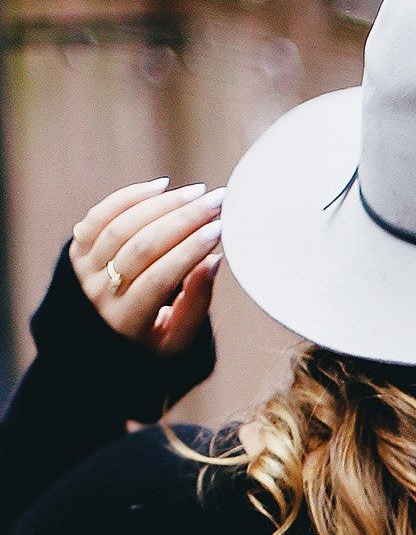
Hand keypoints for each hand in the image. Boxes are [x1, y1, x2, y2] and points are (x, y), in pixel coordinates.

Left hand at [70, 178, 222, 358]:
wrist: (93, 347)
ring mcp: (83, 269)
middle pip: (142, 246)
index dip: (189, 251)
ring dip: (163, 205)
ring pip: (123, 227)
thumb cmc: (147, 343)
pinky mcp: (76, 249)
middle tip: (216, 201)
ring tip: (196, 193)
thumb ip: (196, 304)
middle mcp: (98, 294)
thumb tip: (213, 259)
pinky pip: (101, 215)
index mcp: (126, 322)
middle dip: (183, 220)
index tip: (219, 230)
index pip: (160, 277)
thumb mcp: (176, 340)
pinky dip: (130, 197)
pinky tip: (161, 187)